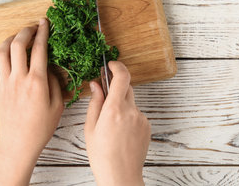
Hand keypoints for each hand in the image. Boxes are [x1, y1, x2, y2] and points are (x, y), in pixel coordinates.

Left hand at [0, 19, 63, 185]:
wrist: (18, 143)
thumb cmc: (40, 128)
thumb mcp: (57, 105)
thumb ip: (54, 82)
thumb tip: (49, 67)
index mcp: (36, 82)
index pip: (39, 49)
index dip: (42, 32)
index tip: (45, 23)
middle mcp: (18, 79)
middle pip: (18, 44)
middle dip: (26, 31)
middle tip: (33, 27)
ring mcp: (5, 83)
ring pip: (2, 52)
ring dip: (10, 40)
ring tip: (18, 37)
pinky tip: (5, 55)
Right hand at [84, 61, 150, 185]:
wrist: (121, 176)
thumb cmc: (102, 155)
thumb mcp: (90, 127)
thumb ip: (95, 102)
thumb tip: (96, 84)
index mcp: (114, 109)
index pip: (122, 77)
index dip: (117, 66)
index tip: (111, 64)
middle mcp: (131, 111)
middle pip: (126, 87)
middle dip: (115, 88)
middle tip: (105, 96)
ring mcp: (141, 119)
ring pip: (131, 102)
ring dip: (121, 105)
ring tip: (111, 125)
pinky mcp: (147, 126)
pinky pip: (136, 114)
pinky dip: (128, 116)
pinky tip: (121, 132)